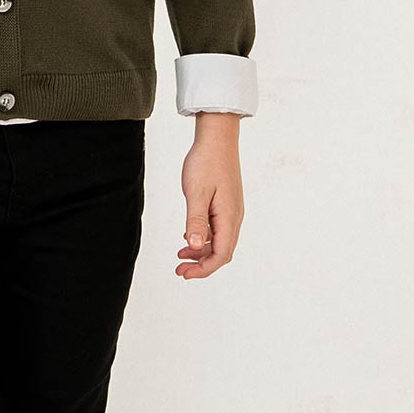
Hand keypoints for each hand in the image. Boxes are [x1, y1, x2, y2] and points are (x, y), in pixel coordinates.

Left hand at [177, 116, 244, 279]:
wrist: (217, 138)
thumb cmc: (206, 162)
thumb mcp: (196, 193)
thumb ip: (196, 221)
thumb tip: (196, 246)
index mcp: (229, 217)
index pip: (221, 254)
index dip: (204, 269)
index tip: (184, 273)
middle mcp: (234, 217)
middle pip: (222, 252)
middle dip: (201, 265)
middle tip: (179, 270)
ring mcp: (231, 211)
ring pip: (219, 241)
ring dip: (201, 252)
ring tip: (180, 255)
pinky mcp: (225, 204)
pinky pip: (217, 229)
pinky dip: (203, 238)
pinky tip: (189, 237)